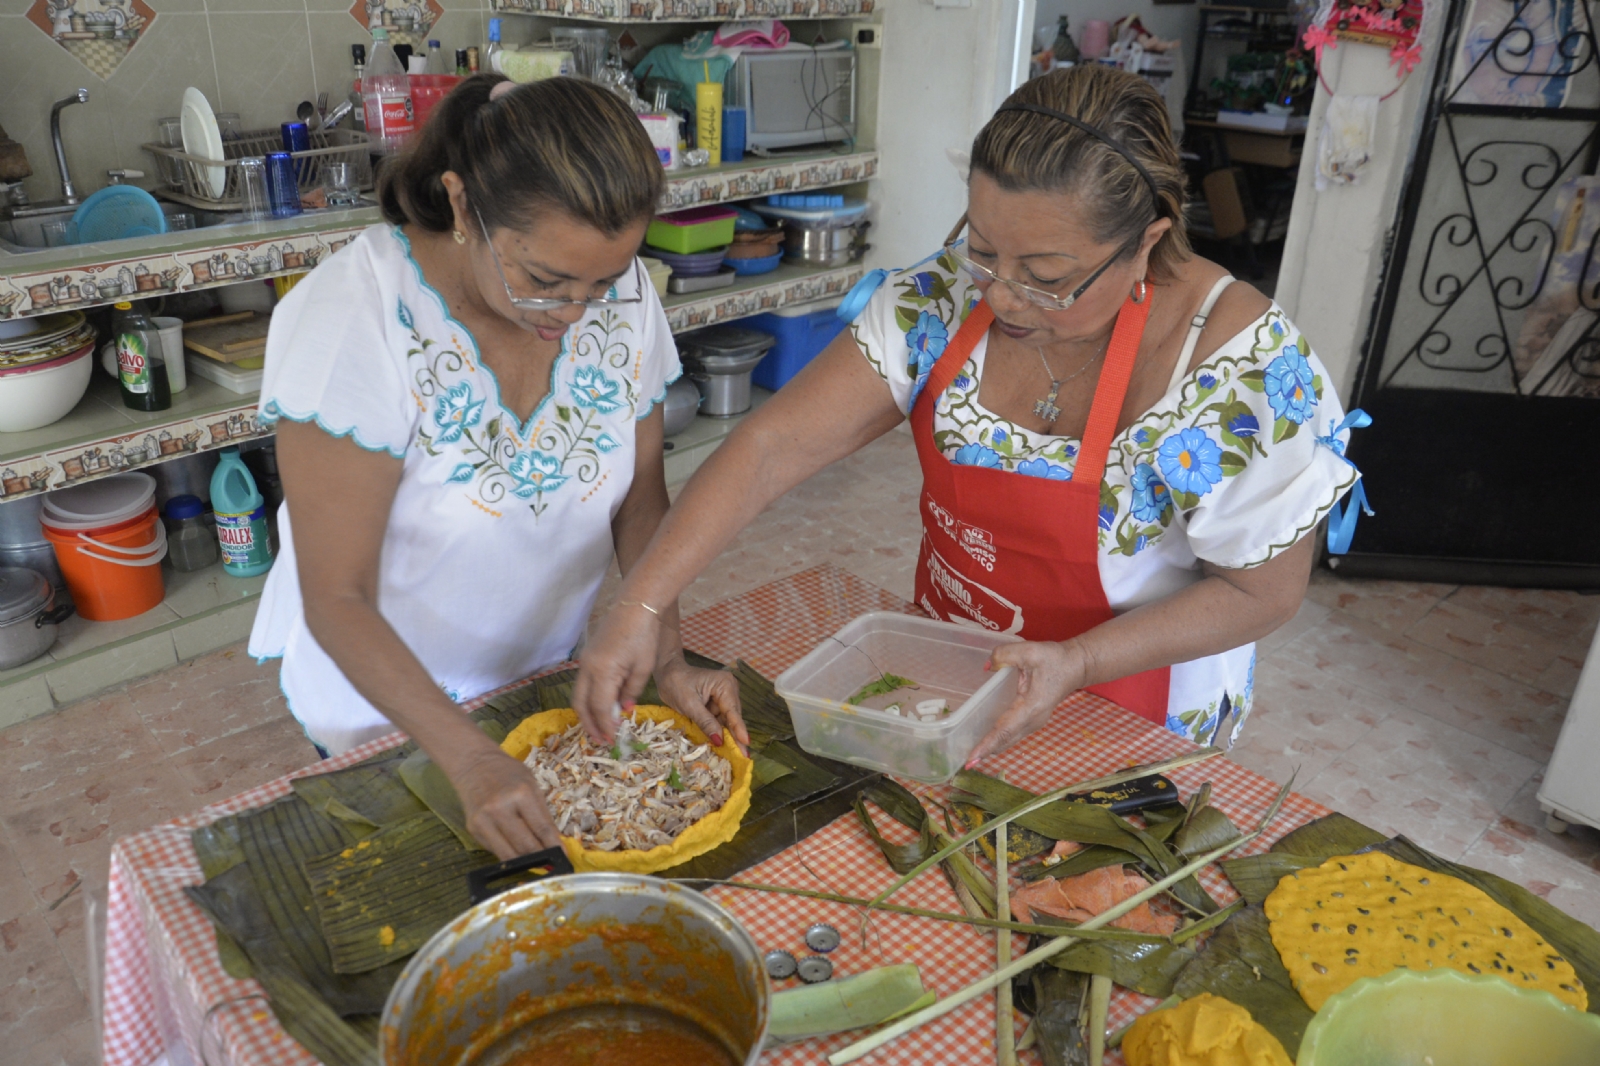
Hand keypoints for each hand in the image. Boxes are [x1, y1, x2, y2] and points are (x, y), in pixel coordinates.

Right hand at [452, 746, 563, 860]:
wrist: (474, 765)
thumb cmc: (508, 773)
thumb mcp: (532, 785)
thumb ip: (542, 813)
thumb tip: (554, 842)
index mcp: (521, 794)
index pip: (542, 829)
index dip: (554, 847)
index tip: (563, 858)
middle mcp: (500, 809)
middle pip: (526, 845)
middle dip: (541, 858)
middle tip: (552, 865)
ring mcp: (484, 821)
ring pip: (509, 855)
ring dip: (526, 862)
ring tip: (538, 864)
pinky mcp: (472, 829)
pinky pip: (495, 850)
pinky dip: (509, 855)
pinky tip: (518, 854)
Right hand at [574, 603, 661, 744]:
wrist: (634, 606)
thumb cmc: (643, 635)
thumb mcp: (643, 668)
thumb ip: (632, 692)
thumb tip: (624, 710)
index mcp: (602, 672)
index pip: (600, 708)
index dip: (605, 726)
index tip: (612, 739)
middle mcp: (587, 669)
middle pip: (581, 704)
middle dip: (590, 725)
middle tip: (601, 740)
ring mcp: (584, 662)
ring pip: (579, 695)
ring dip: (587, 713)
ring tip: (600, 727)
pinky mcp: (587, 657)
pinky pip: (584, 684)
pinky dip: (590, 699)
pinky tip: (603, 706)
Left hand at [654, 653, 748, 751]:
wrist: (667, 673)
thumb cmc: (676, 684)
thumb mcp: (689, 705)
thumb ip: (705, 722)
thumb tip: (719, 740)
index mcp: (724, 684)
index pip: (733, 711)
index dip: (739, 729)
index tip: (746, 744)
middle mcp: (729, 688)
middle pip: (733, 717)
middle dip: (735, 736)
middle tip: (742, 756)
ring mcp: (725, 695)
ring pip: (727, 720)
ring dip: (727, 735)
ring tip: (734, 754)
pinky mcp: (719, 702)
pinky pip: (720, 718)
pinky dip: (718, 730)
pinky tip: (722, 744)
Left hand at [963, 640, 1088, 766]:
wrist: (1077, 666)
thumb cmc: (1056, 659)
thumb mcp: (1030, 651)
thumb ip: (1004, 655)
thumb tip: (987, 667)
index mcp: (1031, 707)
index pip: (1005, 729)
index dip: (987, 744)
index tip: (973, 758)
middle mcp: (1033, 721)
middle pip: (1005, 740)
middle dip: (985, 752)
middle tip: (966, 763)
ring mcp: (1034, 723)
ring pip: (1009, 740)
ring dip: (991, 748)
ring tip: (972, 757)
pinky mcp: (1033, 720)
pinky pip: (1013, 734)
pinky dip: (999, 740)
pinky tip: (986, 742)